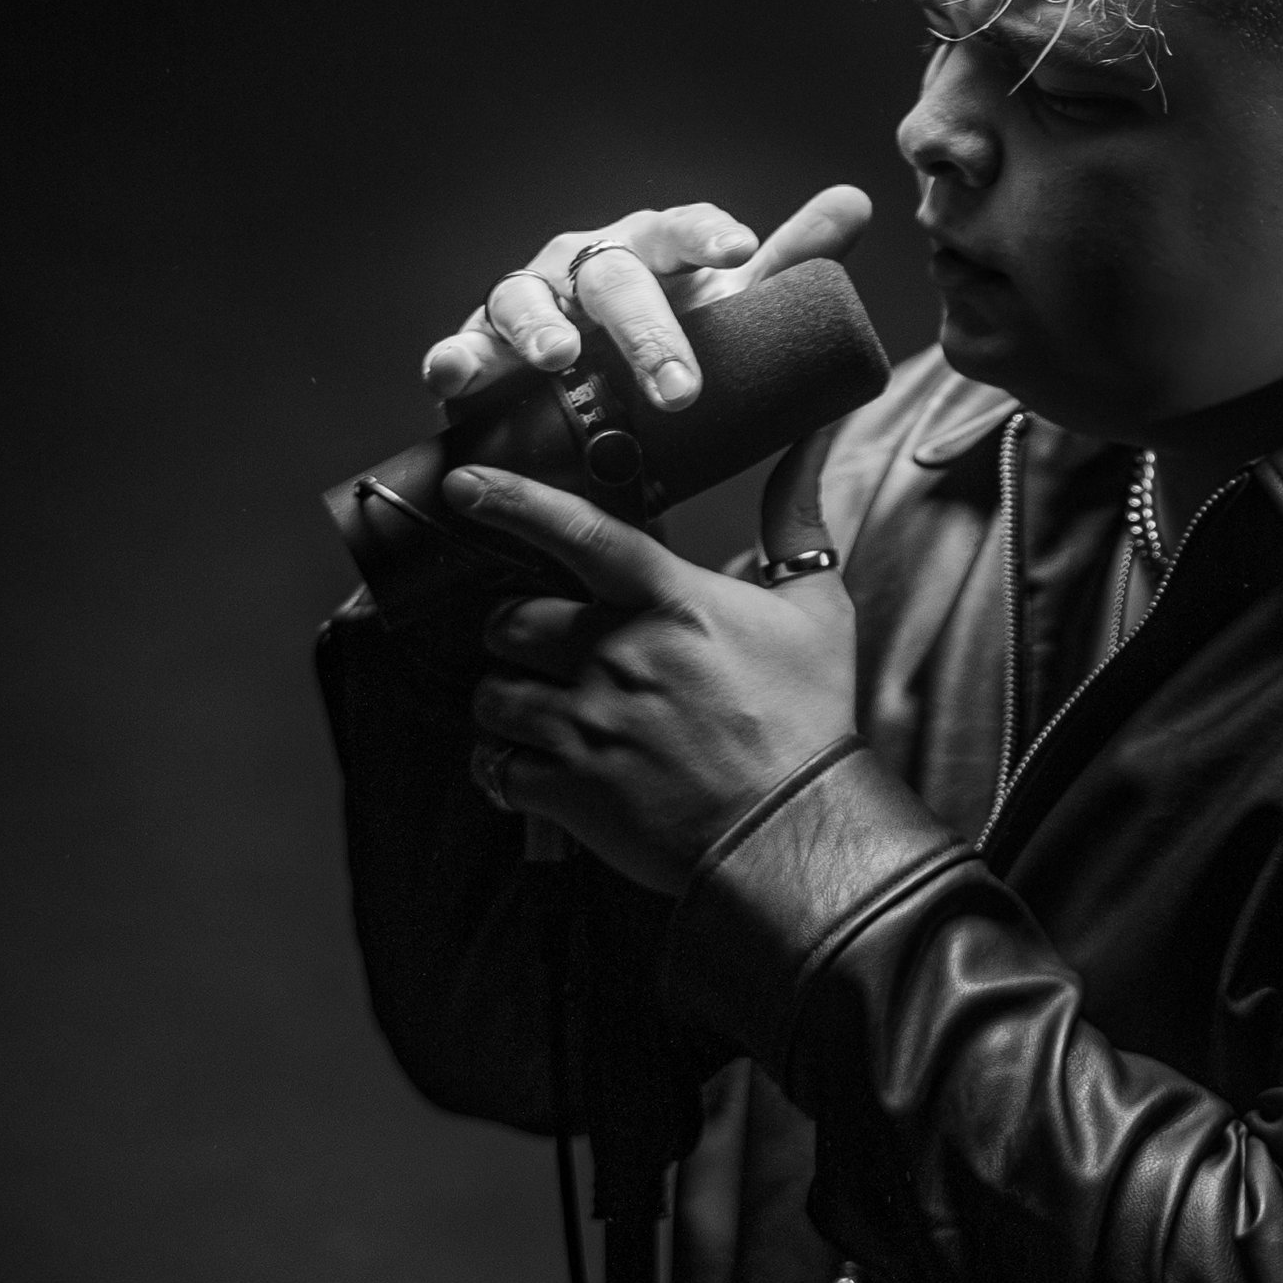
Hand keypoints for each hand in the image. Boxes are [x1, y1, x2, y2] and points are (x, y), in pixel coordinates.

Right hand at [423, 183, 873, 417]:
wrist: (602, 415)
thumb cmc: (673, 344)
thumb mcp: (734, 311)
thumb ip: (791, 266)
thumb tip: (856, 200)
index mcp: (653, 250)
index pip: (683, 229)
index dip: (710, 235)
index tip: (745, 251)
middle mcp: (586, 266)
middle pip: (614, 280)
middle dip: (646, 330)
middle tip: (680, 389)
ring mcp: (528, 303)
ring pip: (526, 301)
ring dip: (540, 330)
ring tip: (559, 361)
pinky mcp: (479, 350)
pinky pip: (462, 350)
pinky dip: (455, 359)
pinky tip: (451, 378)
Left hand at [456, 431, 851, 893]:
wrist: (796, 830)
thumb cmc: (809, 721)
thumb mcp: (818, 612)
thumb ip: (795, 525)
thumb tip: (805, 452)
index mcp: (671, 602)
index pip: (578, 531)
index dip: (513, 501)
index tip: (464, 485)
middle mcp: (618, 654)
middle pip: (510, 619)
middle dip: (515, 633)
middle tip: (542, 650)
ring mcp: (588, 723)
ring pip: (492, 693)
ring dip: (505, 700)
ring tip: (536, 713)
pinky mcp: (570, 788)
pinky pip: (495, 765)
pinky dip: (502, 767)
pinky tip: (530, 768)